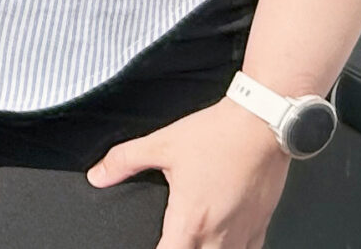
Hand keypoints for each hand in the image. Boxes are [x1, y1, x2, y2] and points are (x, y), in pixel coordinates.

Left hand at [90, 98, 289, 248]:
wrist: (260, 125)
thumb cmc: (218, 136)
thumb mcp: (161, 145)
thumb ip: (124, 161)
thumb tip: (99, 174)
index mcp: (191, 220)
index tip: (151, 245)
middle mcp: (220, 234)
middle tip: (171, 239)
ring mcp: (244, 233)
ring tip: (192, 240)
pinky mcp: (261, 226)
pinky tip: (222, 243)